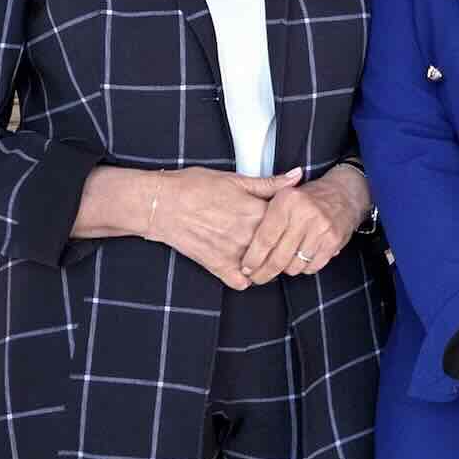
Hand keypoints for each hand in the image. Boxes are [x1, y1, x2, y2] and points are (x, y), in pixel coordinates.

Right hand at [80, 166, 280, 289]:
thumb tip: (297, 175)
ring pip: (265, 268)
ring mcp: (234, 253)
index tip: (292, 222)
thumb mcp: (235, 179)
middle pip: (282, 247)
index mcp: (256, 211)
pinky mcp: (217, 266)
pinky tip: (244, 267)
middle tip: (282, 240)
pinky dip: (245, 278)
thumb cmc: (194, 186)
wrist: (161, 204)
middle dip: (285, 245)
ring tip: (264, 254)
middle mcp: (249, 234)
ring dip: (268, 264)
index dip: (293, 222)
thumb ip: (269, 182)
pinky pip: (241, 283)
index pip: (291, 223)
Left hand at [241, 165, 363, 284]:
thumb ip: (264, 216)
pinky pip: (313, 266)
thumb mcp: (284, 195)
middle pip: (279, 256)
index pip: (264, 237)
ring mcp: (320, 228)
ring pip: (295, 265)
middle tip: (258, 277)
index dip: (253, 258)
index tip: (246, 267)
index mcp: (287, 201)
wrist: (344, 192)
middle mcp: (304, 213)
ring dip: (286, 269)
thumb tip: (245, 246)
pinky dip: (305, 268)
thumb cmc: (308, 198)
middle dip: (265, 272)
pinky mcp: (333, 241)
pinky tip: (301, 260)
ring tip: (282, 264)